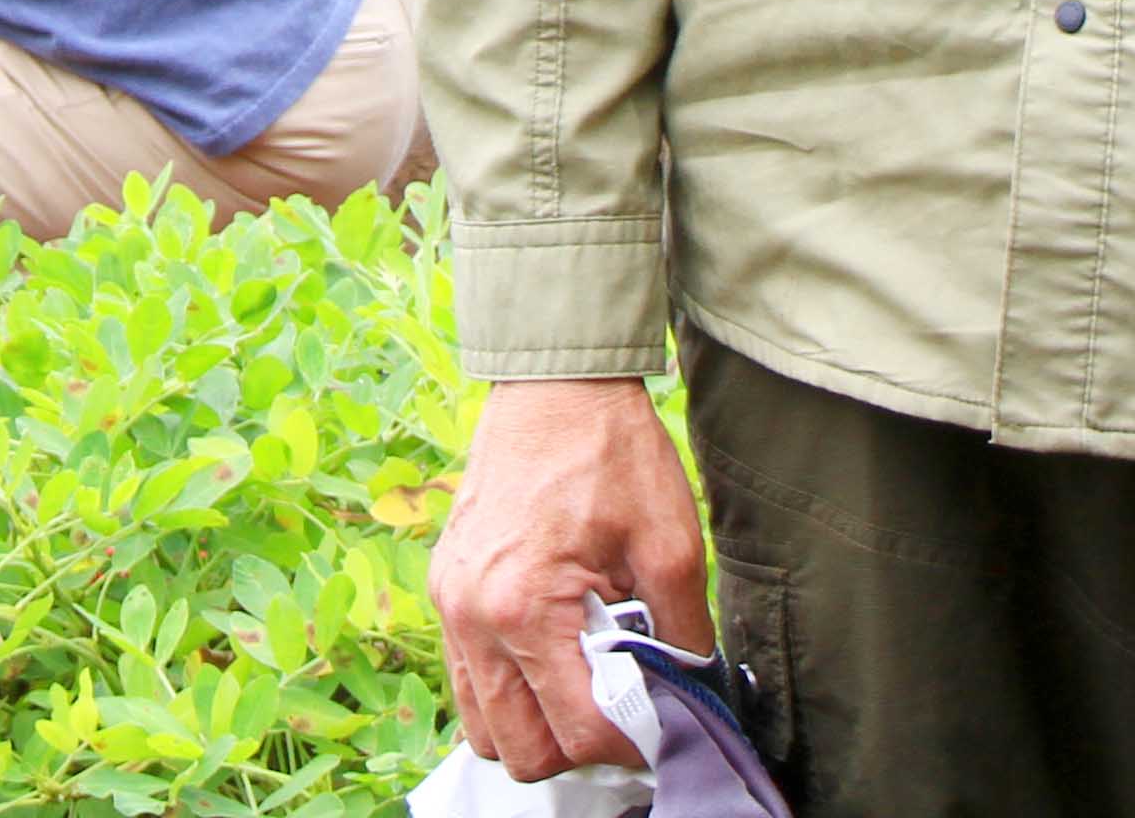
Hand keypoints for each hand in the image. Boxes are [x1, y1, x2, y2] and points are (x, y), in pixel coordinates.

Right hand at [428, 379, 712, 780]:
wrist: (553, 384)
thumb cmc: (611, 453)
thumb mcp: (672, 545)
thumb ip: (685, 635)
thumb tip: (690, 698)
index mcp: (524, 607)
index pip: (577, 732)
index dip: (632, 744)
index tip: (662, 724)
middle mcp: (471, 616)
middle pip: (520, 750)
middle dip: (579, 747)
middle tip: (624, 709)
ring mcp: (449, 605)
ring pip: (485, 728)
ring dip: (538, 728)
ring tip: (588, 686)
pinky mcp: (444, 590)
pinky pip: (467, 681)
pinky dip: (510, 693)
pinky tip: (554, 659)